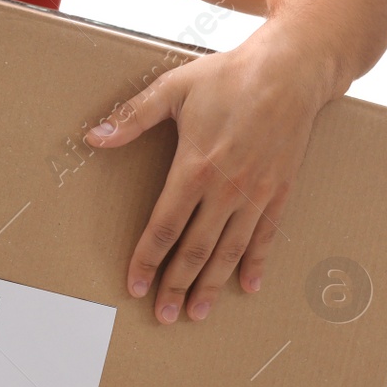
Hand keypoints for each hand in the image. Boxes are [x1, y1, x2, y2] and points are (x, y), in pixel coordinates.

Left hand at [83, 30, 336, 323]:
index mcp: (195, 167)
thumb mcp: (173, 89)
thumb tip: (94, 137)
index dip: (147, 260)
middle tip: (163, 315)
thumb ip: (132, 116)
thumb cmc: (229, 76)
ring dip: (212, 285)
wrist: (292, 70)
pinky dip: (255, 263)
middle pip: (195, 249)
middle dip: (176, 285)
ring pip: (230, 251)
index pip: (164, 226)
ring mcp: (256, 193)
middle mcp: (227, 189)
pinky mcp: (280, 191)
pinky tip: (248, 287)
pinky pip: (266, 236)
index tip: (135, 286)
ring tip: (197, 313)